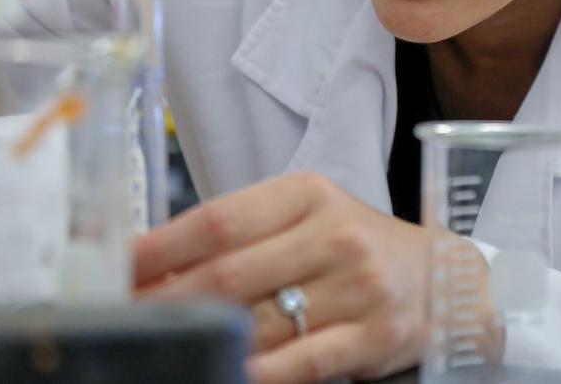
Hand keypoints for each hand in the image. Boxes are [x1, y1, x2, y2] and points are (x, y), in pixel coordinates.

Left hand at [134, 172, 430, 382]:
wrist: (444, 277)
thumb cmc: (358, 246)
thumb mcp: (308, 219)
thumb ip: (245, 237)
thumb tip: (158, 270)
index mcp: (307, 194)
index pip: (218, 219)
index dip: (159, 249)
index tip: (115, 270)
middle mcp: (333, 233)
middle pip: (228, 272)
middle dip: (165, 302)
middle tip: (122, 319)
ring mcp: (357, 285)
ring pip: (258, 320)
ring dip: (203, 339)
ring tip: (163, 347)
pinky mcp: (373, 334)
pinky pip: (302, 361)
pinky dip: (258, 372)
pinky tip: (228, 373)